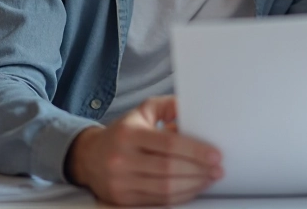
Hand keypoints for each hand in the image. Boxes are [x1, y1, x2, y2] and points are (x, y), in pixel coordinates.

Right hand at [67, 96, 221, 205]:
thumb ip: (170, 106)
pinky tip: (192, 188)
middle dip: (198, 171)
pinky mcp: (122, 199)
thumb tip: (194, 109)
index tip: (215, 155)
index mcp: (129, 134)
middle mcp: (122, 159)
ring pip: (164, 189)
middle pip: (168, 169)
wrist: (89, 156)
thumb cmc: (123, 132)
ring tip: (208, 179)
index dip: (195, 151)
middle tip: (217, 169)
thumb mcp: (143, 111)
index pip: (168, 144)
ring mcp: (121, 182)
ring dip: (192, 185)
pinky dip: (179, 196)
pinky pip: (157, 200)